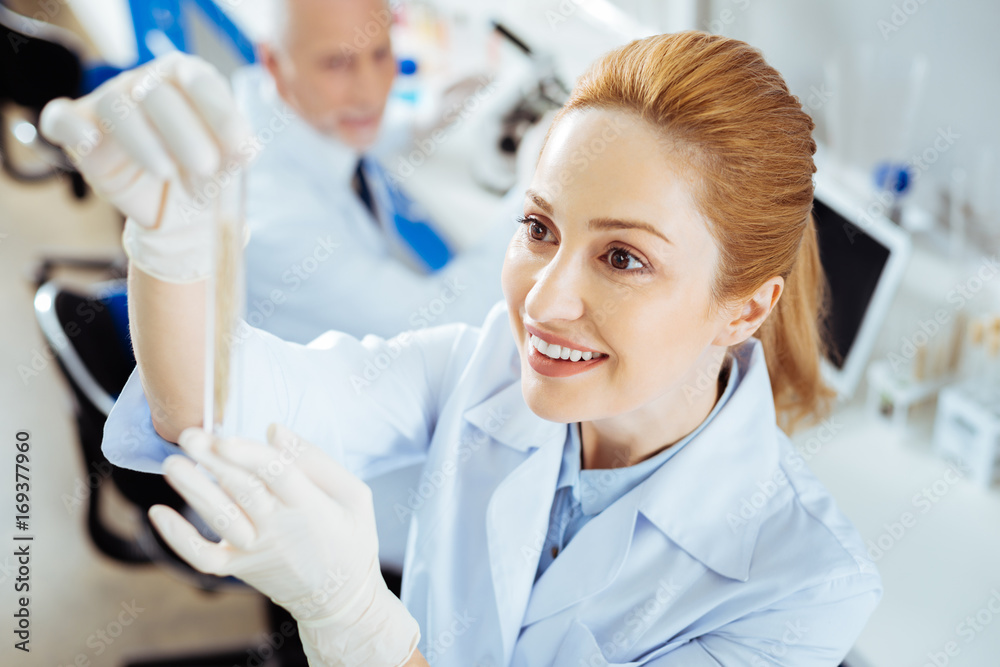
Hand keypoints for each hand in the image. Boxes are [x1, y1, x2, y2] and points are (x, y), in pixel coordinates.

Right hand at [39, 52, 251, 282]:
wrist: (177, 209)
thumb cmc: (203, 173)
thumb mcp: (227, 165)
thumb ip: (236, 153)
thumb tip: (246, 150)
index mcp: (188, 80)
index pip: (200, 82)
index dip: (221, 115)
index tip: (242, 150)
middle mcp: (147, 84)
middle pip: (158, 92)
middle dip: (186, 133)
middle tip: (206, 167)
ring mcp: (110, 104)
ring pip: (115, 105)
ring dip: (143, 141)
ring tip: (167, 172)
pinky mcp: (81, 132)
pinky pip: (62, 117)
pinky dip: (70, 126)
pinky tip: (89, 142)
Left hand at [148, 422, 419, 665]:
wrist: (340, 599)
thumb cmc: (350, 538)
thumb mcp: (355, 496)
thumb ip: (317, 461)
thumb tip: (274, 430)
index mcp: (311, 506)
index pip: (279, 475)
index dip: (251, 456)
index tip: (226, 438)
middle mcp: (280, 527)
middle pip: (243, 490)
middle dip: (215, 462)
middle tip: (190, 435)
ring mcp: (256, 549)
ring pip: (220, 518)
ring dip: (194, 490)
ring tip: (173, 464)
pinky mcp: (239, 567)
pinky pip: (203, 556)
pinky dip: (178, 538)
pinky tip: (158, 512)